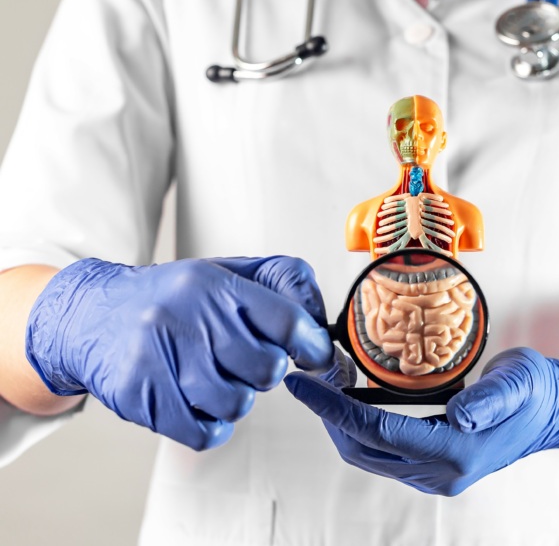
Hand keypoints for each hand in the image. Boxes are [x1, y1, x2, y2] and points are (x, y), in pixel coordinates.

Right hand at [26, 256, 332, 449]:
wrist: (91, 315)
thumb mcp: (226, 272)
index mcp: (214, 284)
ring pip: (236, 403)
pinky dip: (211, 425)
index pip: (286, 320)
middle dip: (266, 371)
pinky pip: (202, 432)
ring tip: (216, 378)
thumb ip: (282, 286)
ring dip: (236, 397)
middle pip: (266, 369)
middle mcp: (185, 316)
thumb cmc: (172, 299)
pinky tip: (199, 403)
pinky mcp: (138, 395)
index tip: (313, 356)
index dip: (311, 346)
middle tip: (246, 362)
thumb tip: (322, 325)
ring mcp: (158, 357)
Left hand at [285, 348, 558, 495]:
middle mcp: (443, 472)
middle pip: (364, 449)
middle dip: (330, 416)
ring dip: (342, 424)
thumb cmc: (535, 390)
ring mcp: (437, 475)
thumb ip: (490, 398)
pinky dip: (362, 428)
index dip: (335, 408)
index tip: (306, 386)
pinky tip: (356, 402)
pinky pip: (384, 453)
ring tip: (327, 389)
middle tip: (310, 381)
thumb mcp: (518, 381)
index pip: (379, 432)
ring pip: (370, 455)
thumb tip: (459, 415)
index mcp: (459, 452)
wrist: (552, 411)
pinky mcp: (434, 467)